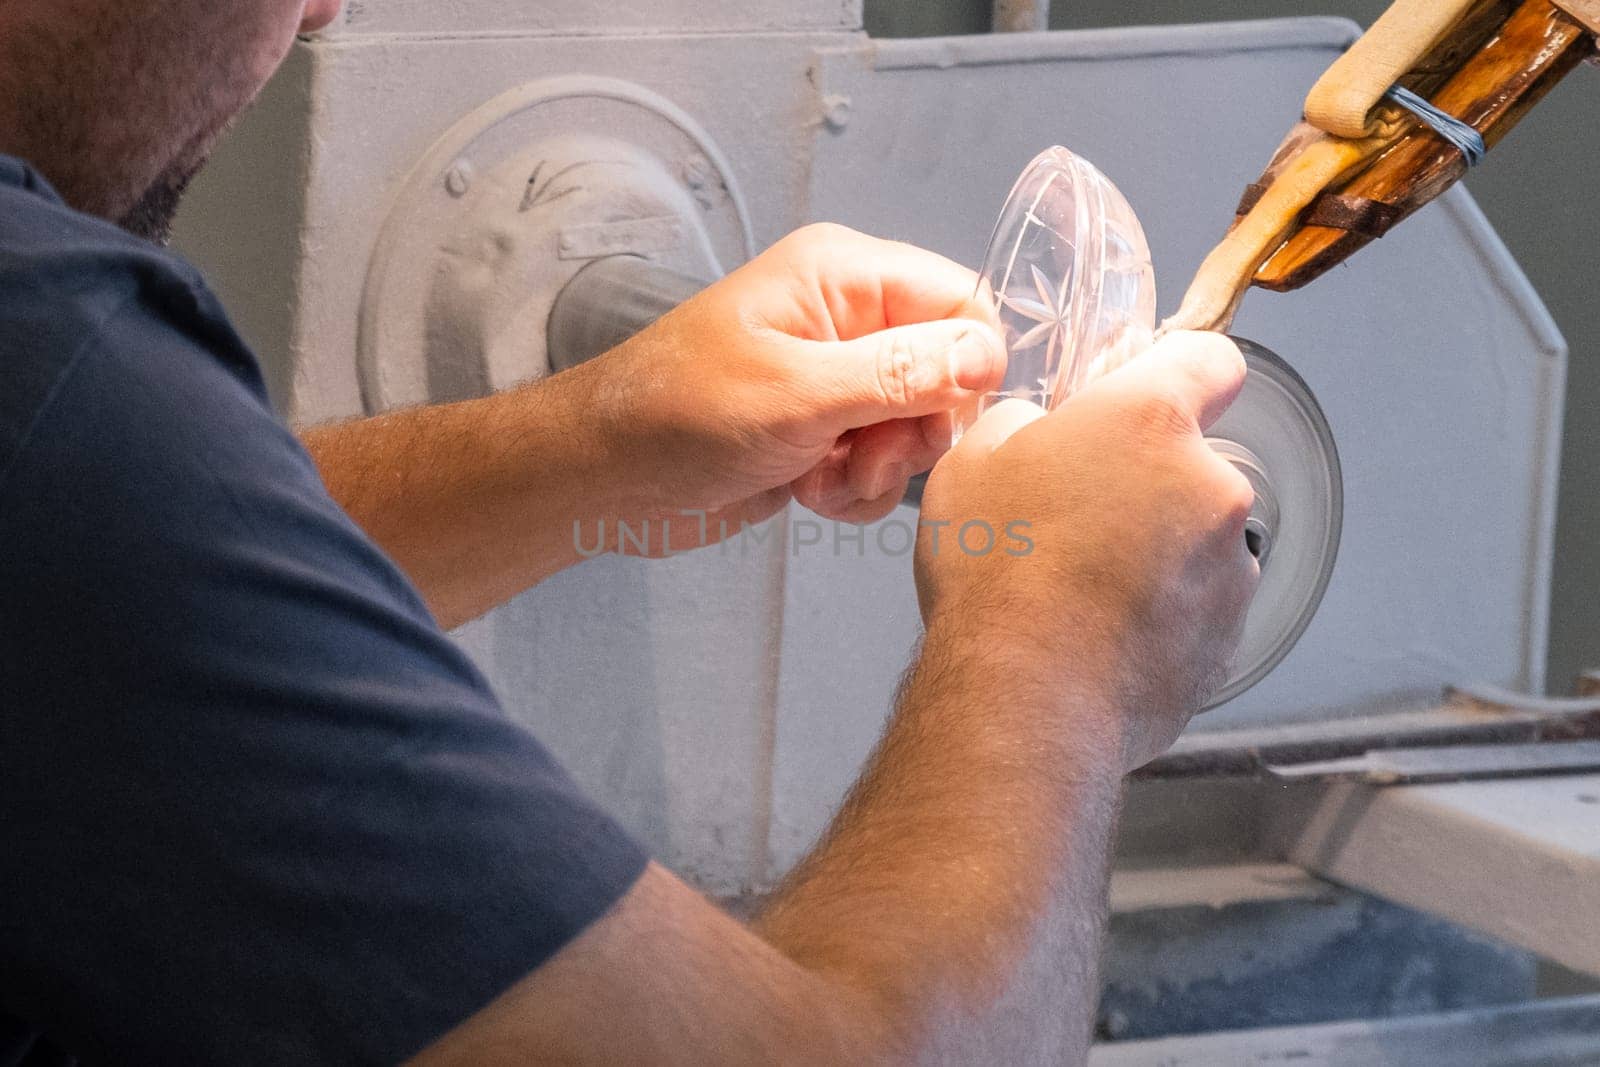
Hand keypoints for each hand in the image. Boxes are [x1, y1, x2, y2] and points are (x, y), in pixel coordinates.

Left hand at [583, 224, 1004, 548]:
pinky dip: (855, 490)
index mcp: (844, 275)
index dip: (968, 366)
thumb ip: (899, 374)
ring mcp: (837, 379)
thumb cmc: (681, 416)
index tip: (935, 420)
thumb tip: (990, 355)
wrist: (606, 479)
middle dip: (916, 430)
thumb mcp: (797, 393)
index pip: (961, 302)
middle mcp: (849, 319)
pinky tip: (809, 493)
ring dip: (882, 469)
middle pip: (949, 373)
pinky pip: (881, 464)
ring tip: (824, 477)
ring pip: (917, 428)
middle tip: (865, 457)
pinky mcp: (823, 433)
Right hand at [914, 332, 1258, 768]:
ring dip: (1156, 551)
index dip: (1175, 371)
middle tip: (1075, 514)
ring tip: (1081, 588)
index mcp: (1151, 421)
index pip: (1208, 359)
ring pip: (1197, 540)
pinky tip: (1099, 633)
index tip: (1144, 393)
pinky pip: (1196, 607)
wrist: (1025, 700)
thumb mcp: (971, 462)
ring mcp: (1229, 569)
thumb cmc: (997, 577)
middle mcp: (1211, 487)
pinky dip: (1161, 614)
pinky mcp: (1228, 640)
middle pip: (1192, 462)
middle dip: (1145, 481)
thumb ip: (1020, 423)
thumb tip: (1034, 430)